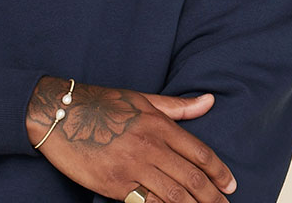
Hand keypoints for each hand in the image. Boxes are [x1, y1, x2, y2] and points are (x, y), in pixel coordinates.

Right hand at [26, 77, 236, 202]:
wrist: (60, 114)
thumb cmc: (102, 103)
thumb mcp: (141, 99)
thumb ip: (177, 106)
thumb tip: (210, 100)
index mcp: (158, 123)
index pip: (199, 152)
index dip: (219, 172)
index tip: (230, 185)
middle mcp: (149, 145)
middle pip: (192, 179)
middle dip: (213, 198)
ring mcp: (132, 167)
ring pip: (174, 197)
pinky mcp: (115, 185)